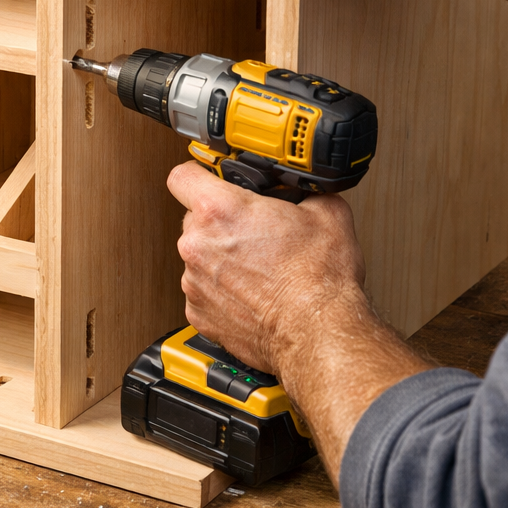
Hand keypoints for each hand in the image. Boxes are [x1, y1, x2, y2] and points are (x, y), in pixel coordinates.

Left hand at [166, 162, 365, 373]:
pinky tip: (253, 293)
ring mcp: (193, 282)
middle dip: (220, 222)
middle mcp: (197, 245)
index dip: (198, 175)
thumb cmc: (318, 279)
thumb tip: (302, 189)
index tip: (209, 179)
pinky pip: (203, 292)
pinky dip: (222, 291)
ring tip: (259, 268)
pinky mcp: (198, 313)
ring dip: (222, 259)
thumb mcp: (326, 211)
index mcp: (219, 211)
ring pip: (200, 258)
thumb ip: (301, 191)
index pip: (182, 176)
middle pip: (194, 220)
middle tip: (253, 231)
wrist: (318, 331)